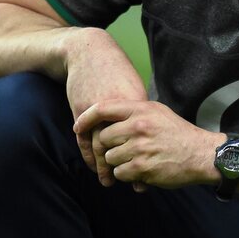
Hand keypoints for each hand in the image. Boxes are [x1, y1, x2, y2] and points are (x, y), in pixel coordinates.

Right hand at [64, 28, 147, 184]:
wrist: (89, 52)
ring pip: (102, 146)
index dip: (150, 157)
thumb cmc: (116, 70)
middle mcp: (117, 110)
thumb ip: (144, 110)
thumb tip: (158, 132)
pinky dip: (88, 155)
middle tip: (138, 185)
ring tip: (111, 182)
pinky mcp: (81, 111)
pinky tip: (94, 167)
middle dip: (130, 167)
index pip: (144, 138)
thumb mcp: (135, 88)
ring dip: (106, 167)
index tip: (156, 172)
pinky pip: (84, 139)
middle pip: (124, 145)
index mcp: (135, 104)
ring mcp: (97, 111)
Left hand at [73, 99, 218, 190]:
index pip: (102, 108)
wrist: (201, 154)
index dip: (86, 118)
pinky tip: (141, 170)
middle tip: (123, 150)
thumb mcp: (158, 112)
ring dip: (119, 162)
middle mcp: (138, 126)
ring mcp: (140, 147)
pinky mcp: (142, 168)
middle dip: (109, 147)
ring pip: (110, 157)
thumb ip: (134, 111)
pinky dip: (127, 175)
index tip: (78, 126)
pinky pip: (120, 173)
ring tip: (136, 160)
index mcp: (141, 110)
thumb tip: (106, 116)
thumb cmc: (179, 133)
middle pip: (104, 138)